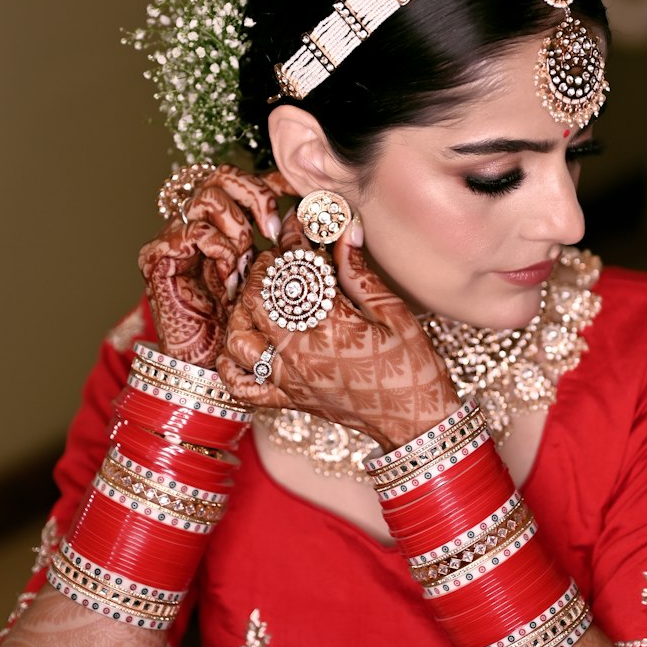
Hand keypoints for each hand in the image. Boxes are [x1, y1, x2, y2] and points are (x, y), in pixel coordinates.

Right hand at [139, 165, 292, 366]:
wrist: (207, 367)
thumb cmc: (240, 328)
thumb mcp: (270, 280)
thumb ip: (281, 246)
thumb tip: (306, 215)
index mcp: (218, 226)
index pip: (238, 181)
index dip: (267, 180)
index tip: (296, 192)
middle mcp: (192, 226)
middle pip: (221, 176)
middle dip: (255, 195)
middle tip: (273, 229)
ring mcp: (172, 239)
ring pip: (207, 196)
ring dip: (237, 226)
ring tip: (245, 260)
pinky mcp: (156, 257)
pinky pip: (195, 230)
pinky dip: (220, 248)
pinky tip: (228, 275)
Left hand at [218, 212, 459, 449]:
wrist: (414, 423)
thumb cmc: (412, 367)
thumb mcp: (394, 313)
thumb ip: (360, 273)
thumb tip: (344, 231)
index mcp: (330, 328)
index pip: (295, 271)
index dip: (294, 239)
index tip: (297, 223)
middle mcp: (300, 354)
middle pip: (255, 299)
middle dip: (263, 269)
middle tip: (278, 257)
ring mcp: (288, 380)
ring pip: (239, 338)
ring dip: (242, 311)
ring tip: (259, 297)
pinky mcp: (287, 400)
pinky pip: (241, 386)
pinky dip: (233, 365)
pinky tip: (246, 344)